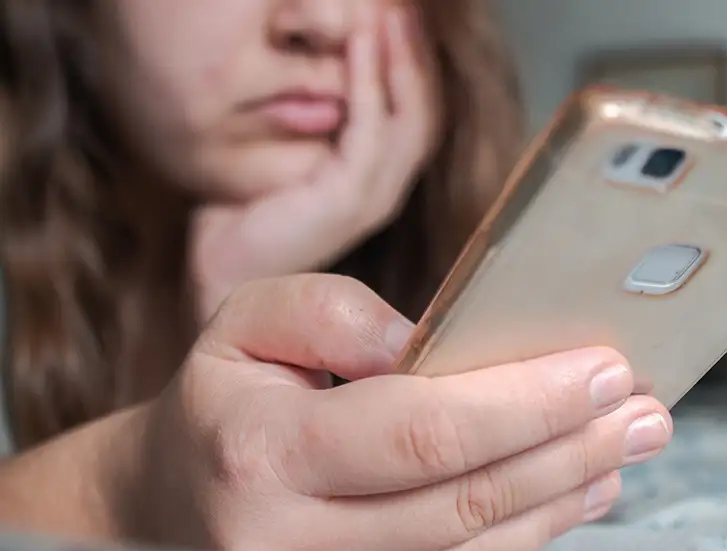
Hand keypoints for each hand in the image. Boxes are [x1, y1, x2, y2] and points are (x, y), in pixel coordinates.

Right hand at [131, 274, 671, 550]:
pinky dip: (529, 535)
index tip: (601, 369)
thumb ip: (331, 313)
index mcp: (263, 454)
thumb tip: (427, 342)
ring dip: (565, 496)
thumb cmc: (222, 402)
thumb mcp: (247, 325)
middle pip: (466, 498)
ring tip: (628, 447)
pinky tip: (574, 494)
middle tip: (646, 411)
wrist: (169, 507)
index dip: (523, 403)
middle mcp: (291, 543)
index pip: (421, 431)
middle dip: (570, 450)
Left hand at [191, 4, 438, 319]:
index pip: (415, 115)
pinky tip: (360, 44)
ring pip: (411, 119)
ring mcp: (375, 197)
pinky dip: (370, 82)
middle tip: (405, 6)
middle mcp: (387, 189)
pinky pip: (372, 130)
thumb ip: (313, 120)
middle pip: (426, 112)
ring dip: (402, 61)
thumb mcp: (287, 154)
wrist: (225, 271)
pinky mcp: (352, 201)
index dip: (413, 64)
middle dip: (417, 54)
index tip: (400, 17)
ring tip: (390, 13)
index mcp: (377, 180)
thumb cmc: (246, 214)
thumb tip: (316, 64)